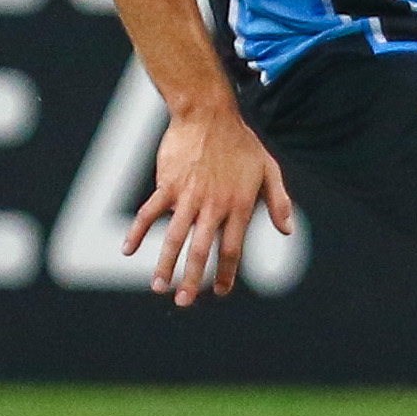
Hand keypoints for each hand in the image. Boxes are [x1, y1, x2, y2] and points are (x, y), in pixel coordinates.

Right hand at [125, 100, 288, 307]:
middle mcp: (213, 205)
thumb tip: (287, 231)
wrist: (208, 114)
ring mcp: (188, 196)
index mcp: (238, 206)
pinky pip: (150, 213)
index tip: (219, 292)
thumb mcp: (269, 169)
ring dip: (165, 264)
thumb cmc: (241, 141)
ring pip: (175, 237)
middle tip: (185, 301)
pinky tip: (128, 250)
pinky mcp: (167, 184)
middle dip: (193, 279)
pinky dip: (138, 232)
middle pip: (202, 250)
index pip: (232, 249)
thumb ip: (278, 201)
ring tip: (158, 287)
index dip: (226, 273)